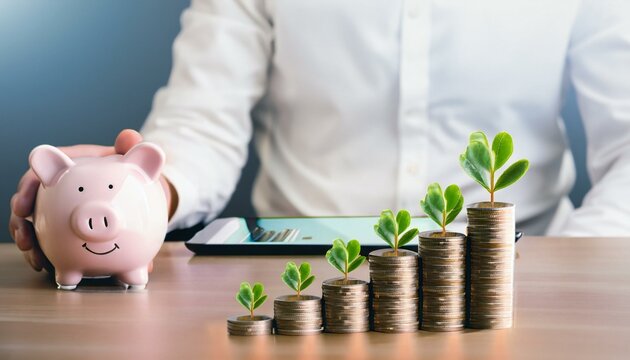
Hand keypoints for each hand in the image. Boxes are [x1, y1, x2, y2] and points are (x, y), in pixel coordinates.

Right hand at [8, 129, 161, 270]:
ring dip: (29, 243)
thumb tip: (130, 135)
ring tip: (35, 259)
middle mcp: (53, 190)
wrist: (130, 190)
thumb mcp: (125, 158)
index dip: (27, 190)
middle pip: (27, 204)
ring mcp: (54, 210)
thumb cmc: (122, 170)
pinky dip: (45, 254)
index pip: (37, 176)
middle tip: (25, 240)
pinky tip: (47, 267)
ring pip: (32, 226)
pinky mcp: (59, 228)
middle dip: (19, 223)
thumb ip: (128, 147)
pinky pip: (48, 242)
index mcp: (63, 169)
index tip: (22, 207)